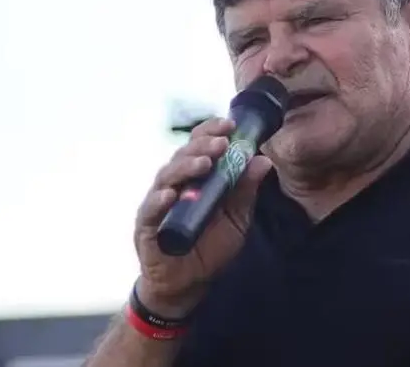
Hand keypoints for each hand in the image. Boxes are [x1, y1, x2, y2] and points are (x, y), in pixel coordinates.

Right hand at [133, 117, 272, 316]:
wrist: (188, 284)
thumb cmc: (210, 247)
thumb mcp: (236, 218)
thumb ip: (245, 190)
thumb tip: (262, 160)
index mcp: (195, 178)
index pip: (200, 146)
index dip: (212, 132)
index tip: (230, 125)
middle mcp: (175, 184)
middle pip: (184, 156)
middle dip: (203, 146)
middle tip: (222, 143)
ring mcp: (158, 204)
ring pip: (167, 176)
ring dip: (185, 167)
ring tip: (204, 164)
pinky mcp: (147, 227)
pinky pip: (151, 210)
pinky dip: (160, 200)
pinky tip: (172, 195)